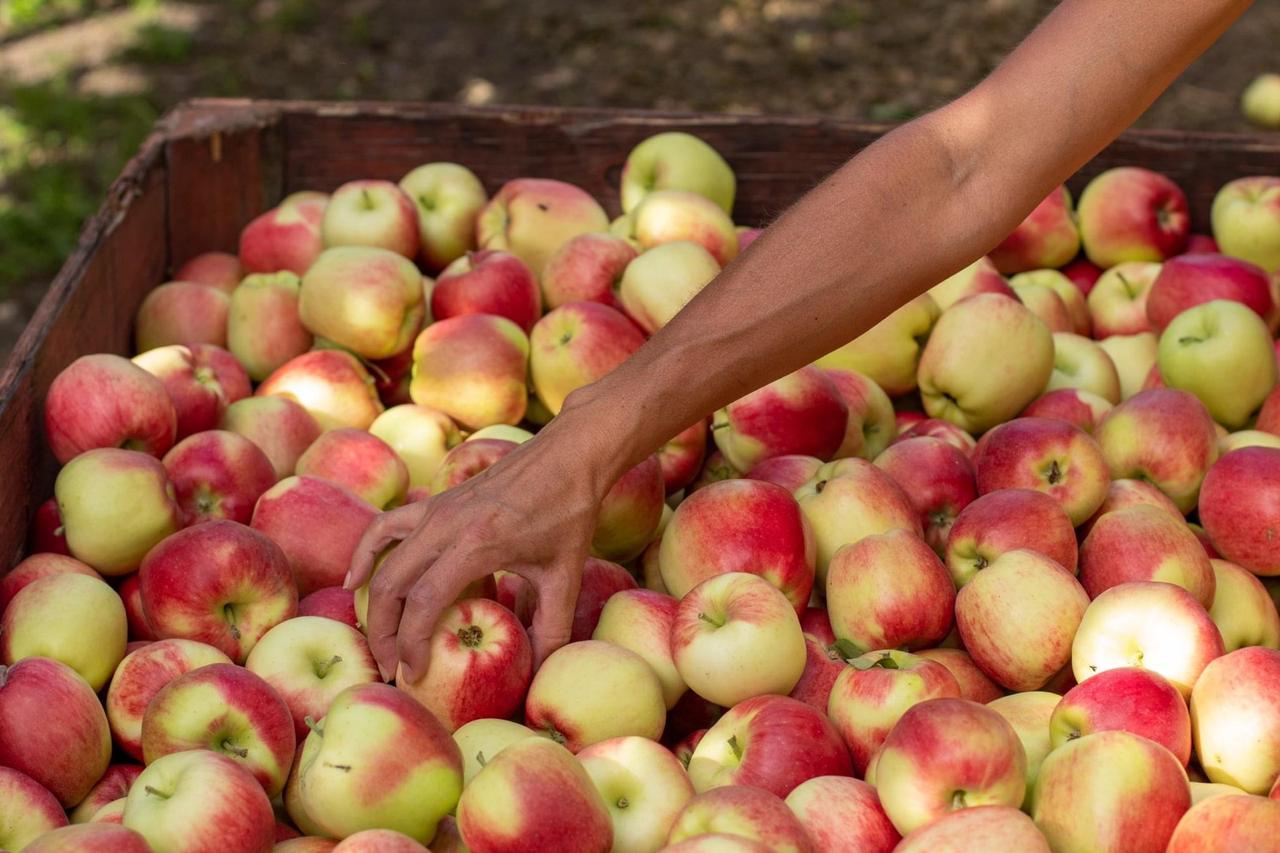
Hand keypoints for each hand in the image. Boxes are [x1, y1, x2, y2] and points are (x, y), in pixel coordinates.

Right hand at [345, 431, 606, 682]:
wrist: (570, 454)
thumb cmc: (570, 513)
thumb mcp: (565, 576)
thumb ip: (552, 628)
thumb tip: (539, 672)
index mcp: (477, 544)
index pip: (425, 603)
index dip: (412, 644)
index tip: (413, 674)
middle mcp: (447, 524)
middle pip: (393, 585)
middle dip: (384, 633)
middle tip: (391, 668)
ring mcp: (437, 507)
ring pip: (384, 557)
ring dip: (373, 601)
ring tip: (377, 637)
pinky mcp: (436, 500)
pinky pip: (387, 525)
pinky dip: (367, 552)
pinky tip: (356, 579)